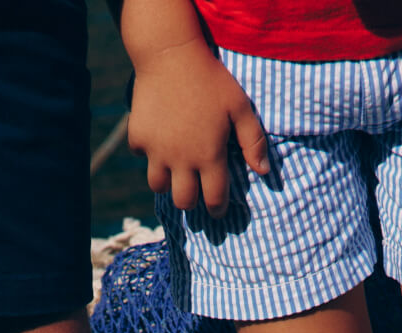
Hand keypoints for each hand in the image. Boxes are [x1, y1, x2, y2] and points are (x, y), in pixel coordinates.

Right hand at [127, 37, 268, 216]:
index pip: (214, 199)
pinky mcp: (138, 138)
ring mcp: (156, 151)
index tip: (218, 209)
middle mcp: (182, 160)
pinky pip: (142, 156)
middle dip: (191, 200)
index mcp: (209, 156)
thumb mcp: (240, 107)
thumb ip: (253, 141)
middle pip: (184, 201)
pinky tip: (158, 139)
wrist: (170, 53)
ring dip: (168, 182)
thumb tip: (263, 172)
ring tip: (175, 170)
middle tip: (195, 190)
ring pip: (158, 186)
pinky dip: (149, 153)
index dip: (218, 208)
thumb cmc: (211, 79)